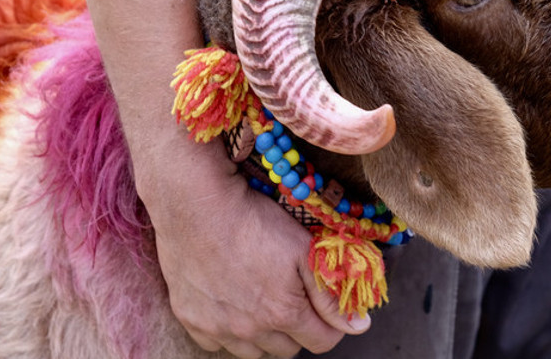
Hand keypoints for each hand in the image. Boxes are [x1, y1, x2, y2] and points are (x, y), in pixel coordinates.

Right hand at [136, 137, 369, 357]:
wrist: (197, 207)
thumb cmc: (255, 221)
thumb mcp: (305, 250)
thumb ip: (331, 295)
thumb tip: (359, 326)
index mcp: (283, 314)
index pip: (321, 341)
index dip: (329, 324)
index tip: (324, 305)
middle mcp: (249, 330)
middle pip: (287, 349)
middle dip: (296, 328)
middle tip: (290, 296)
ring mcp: (217, 328)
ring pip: (252, 351)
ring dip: (263, 334)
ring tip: (261, 300)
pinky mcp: (191, 319)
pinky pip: (216, 343)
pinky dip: (227, 331)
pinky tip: (231, 303)